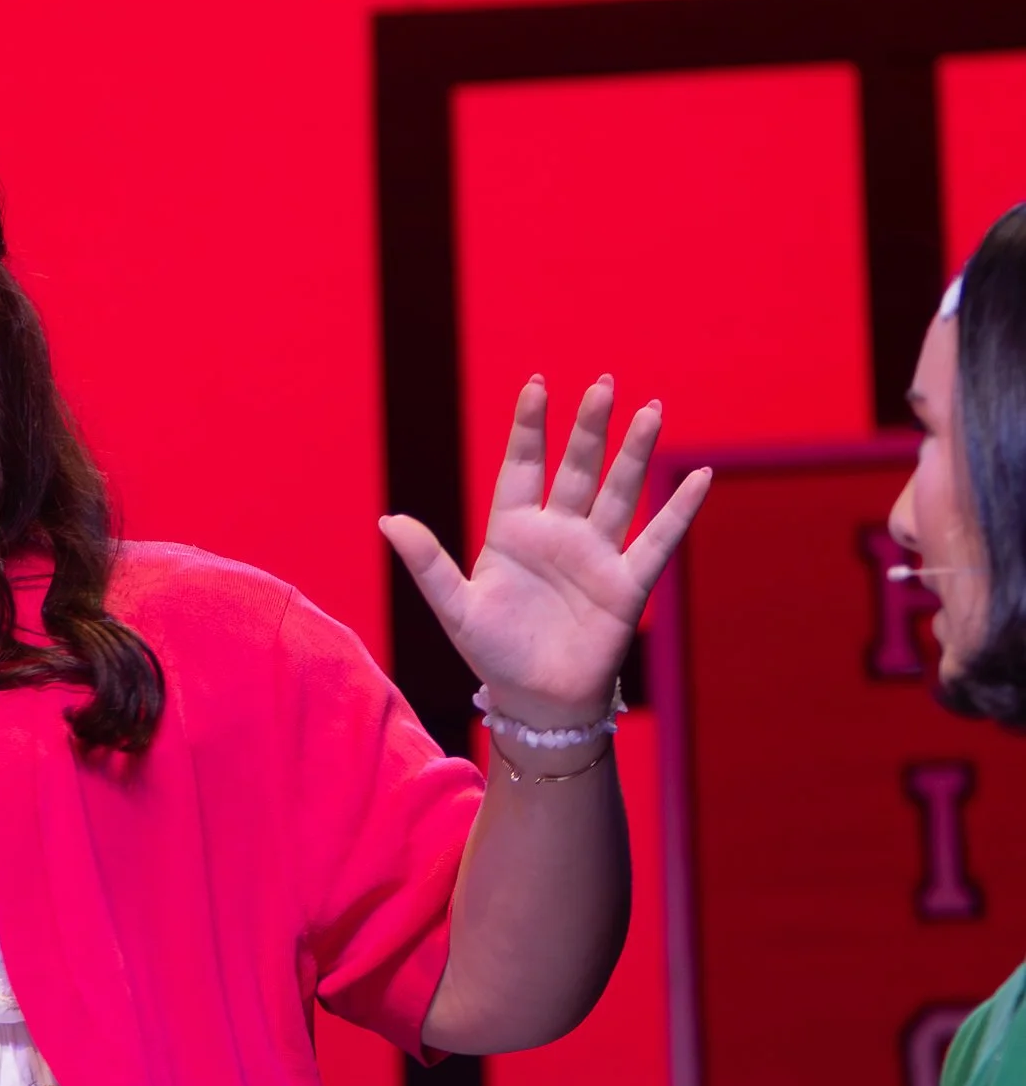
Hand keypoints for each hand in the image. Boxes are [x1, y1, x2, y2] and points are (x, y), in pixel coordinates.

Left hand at [380, 374, 711, 727]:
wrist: (536, 702)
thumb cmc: (493, 653)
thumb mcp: (454, 607)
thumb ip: (427, 562)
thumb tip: (387, 520)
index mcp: (512, 532)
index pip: (522, 467)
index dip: (530, 428)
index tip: (537, 385)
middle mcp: (558, 534)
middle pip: (578, 469)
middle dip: (590, 428)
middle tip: (604, 383)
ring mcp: (595, 556)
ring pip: (620, 493)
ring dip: (636, 453)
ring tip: (650, 410)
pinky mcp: (626, 585)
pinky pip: (657, 541)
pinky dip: (679, 510)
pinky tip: (699, 476)